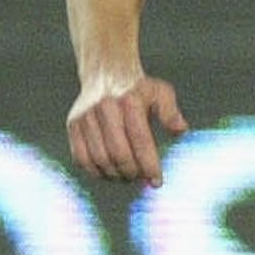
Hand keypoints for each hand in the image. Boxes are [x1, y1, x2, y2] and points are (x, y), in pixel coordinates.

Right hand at [68, 72, 185, 186]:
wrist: (106, 72)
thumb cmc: (138, 89)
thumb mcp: (160, 93)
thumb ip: (171, 112)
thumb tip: (181, 131)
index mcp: (129, 100)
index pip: (141, 140)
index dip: (149, 165)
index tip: (156, 182)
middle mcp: (105, 107)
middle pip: (119, 153)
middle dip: (132, 173)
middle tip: (141, 179)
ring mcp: (86, 116)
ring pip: (99, 159)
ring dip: (115, 175)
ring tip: (127, 177)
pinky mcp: (73, 124)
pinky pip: (81, 158)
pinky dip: (96, 172)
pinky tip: (109, 173)